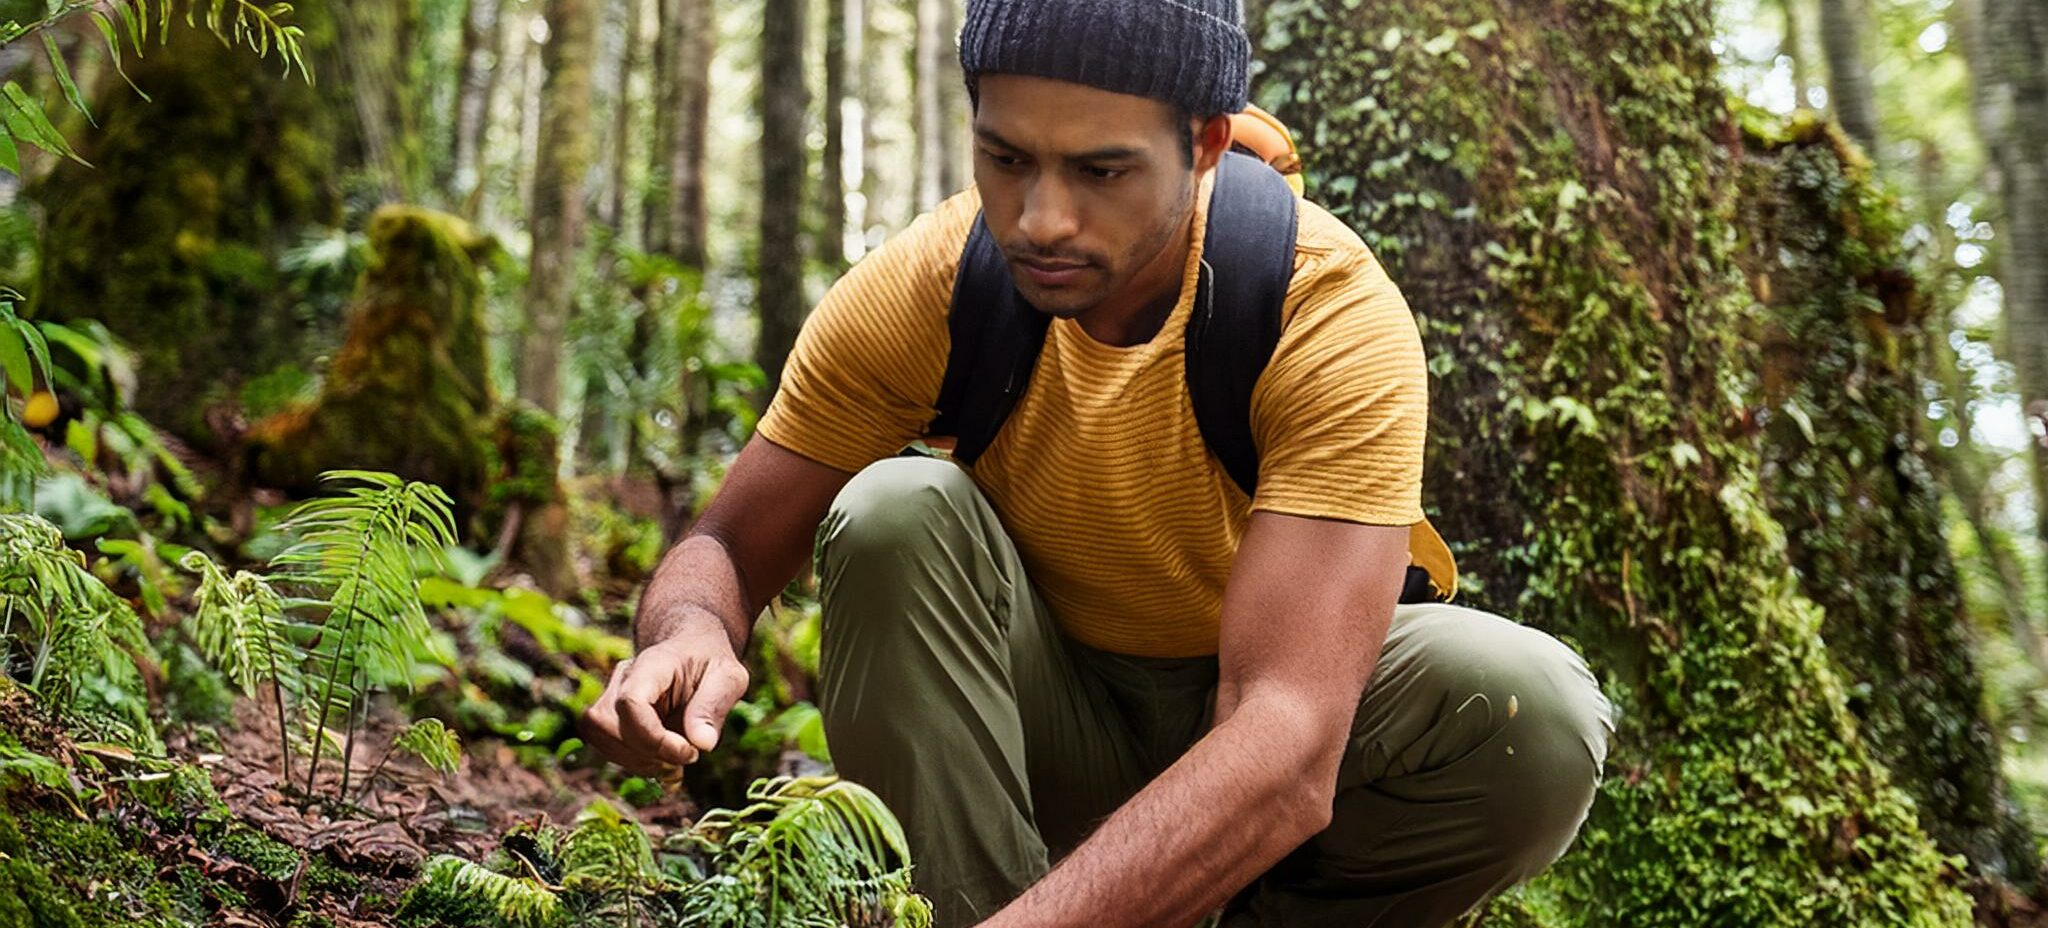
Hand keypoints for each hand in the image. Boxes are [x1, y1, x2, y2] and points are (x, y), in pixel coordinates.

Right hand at [580, 629, 751, 771]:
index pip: (630, 702)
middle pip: (609, 724)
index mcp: (652, 664)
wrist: (693, 652)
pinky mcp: (609, 718)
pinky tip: (665, 763)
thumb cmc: (710, 663)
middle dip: (648, 753)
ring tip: (676, 761)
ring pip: (602, 738)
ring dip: (640, 761)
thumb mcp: (728, 677)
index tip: (689, 752)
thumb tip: (703, 744)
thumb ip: (715, 706)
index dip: (653, 737)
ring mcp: (611, 696)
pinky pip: (608, 747)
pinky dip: (636, 763)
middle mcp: (623, 678)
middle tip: (688, 756)